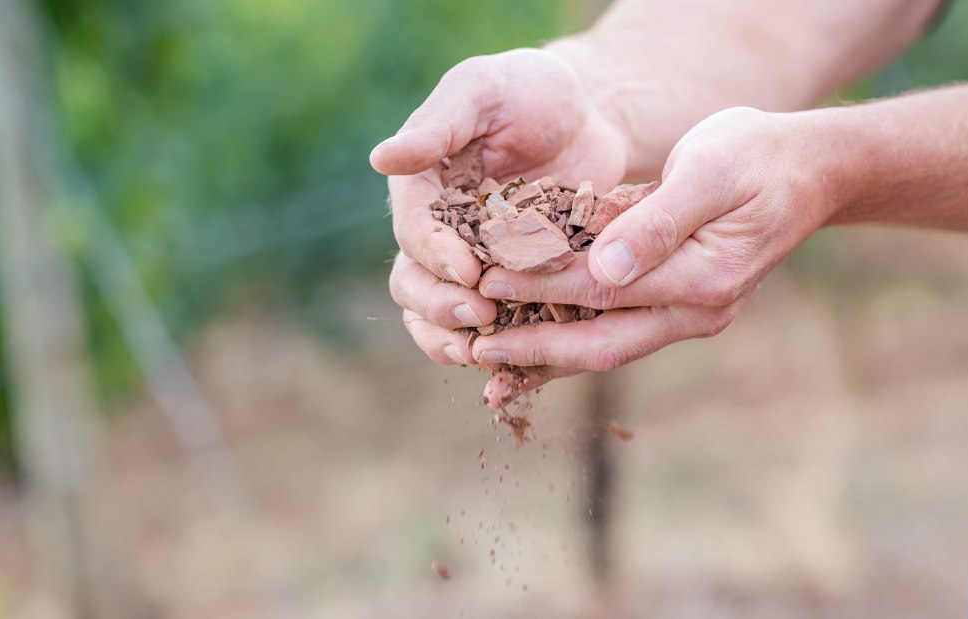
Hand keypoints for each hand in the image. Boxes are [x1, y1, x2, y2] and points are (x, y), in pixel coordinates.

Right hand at [372, 48, 629, 380]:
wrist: (588, 116)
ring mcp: (470, 264)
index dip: (436, 258)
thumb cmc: (530, 91)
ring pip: (438, 316)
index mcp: (421, 190)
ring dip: (451, 339)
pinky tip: (512, 361)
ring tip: (481, 353)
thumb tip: (379, 158)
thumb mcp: (482, 93)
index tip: (469, 271)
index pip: (414, 235)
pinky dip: (494, 346)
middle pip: (415, 286)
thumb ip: (438, 126)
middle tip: (479, 317)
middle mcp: (436, 234)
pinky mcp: (509, 285)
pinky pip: (489, 326)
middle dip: (440, 308)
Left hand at [473, 107, 840, 401]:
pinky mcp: (680, 309)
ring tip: (490, 363)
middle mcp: (698, 311)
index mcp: (704, 278)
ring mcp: (692, 316)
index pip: (603, 289)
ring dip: (548, 357)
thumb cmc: (756, 156)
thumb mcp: (709, 170)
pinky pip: (618, 332)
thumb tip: (603, 269)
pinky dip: (572, 338)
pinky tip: (531, 345)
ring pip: (607, 347)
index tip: (486, 281)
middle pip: (601, 342)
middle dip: (534, 348)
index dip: (540, 286)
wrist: (809, 172)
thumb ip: (656, 221)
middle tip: (474, 348)